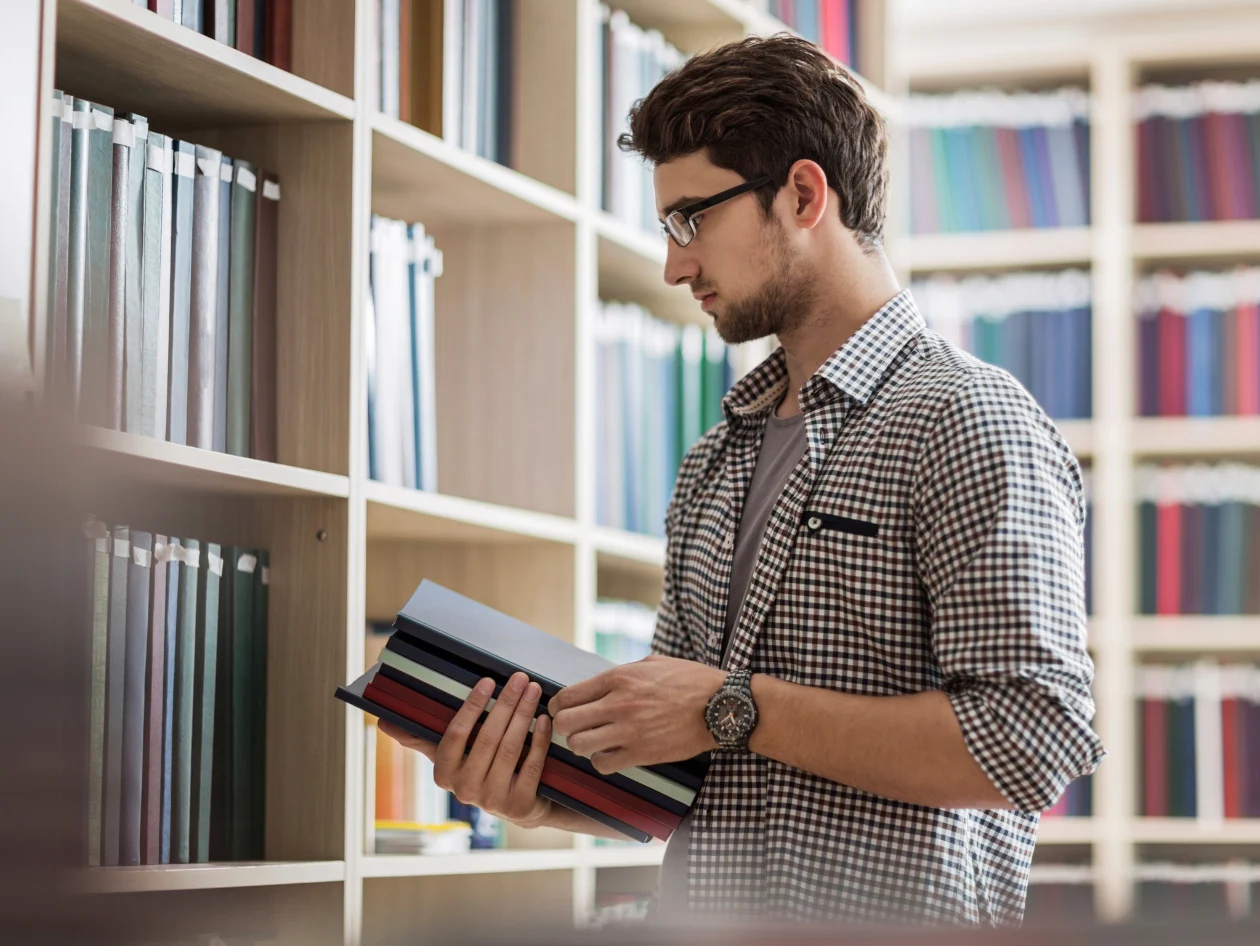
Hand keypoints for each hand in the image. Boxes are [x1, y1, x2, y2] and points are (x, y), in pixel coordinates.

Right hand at [378, 671, 553, 829]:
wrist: (518, 804)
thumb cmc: (480, 767)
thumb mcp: (450, 755)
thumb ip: (422, 738)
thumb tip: (382, 722)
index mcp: (443, 775)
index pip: (454, 735)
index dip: (471, 707)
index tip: (487, 681)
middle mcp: (465, 791)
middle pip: (487, 739)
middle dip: (505, 704)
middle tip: (518, 678)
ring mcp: (493, 801)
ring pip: (510, 749)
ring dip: (524, 715)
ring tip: (532, 690)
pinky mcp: (520, 805)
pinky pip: (531, 765)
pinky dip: (539, 739)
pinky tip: (544, 718)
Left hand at [547, 655, 724, 773]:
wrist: (720, 706)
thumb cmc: (688, 680)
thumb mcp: (650, 664)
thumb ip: (619, 674)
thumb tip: (594, 686)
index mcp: (618, 678)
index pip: (567, 696)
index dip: (557, 707)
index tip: (561, 711)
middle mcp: (618, 704)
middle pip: (566, 723)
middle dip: (564, 727)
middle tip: (573, 728)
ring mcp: (629, 731)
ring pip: (580, 746)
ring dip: (581, 746)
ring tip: (591, 742)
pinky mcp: (642, 754)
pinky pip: (603, 764)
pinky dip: (601, 762)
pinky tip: (610, 754)